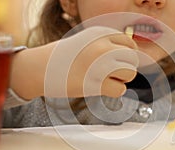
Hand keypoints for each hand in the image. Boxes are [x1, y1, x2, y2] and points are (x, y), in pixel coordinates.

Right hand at [11, 26, 138, 99]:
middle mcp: (102, 46)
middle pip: (133, 59)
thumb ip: (108, 44)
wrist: (41, 67)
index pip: (130, 43)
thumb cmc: (65, 56)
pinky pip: (121, 89)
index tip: (118, 61)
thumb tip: (132, 54)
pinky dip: (114, 90)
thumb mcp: (87, 40)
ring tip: (106, 79)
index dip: (127, 54)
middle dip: (126, 67)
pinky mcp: (95, 84)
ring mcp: (100, 65)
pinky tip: (101, 87)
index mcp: (101, 33)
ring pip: (130, 73)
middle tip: (112, 72)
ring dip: (122, 79)